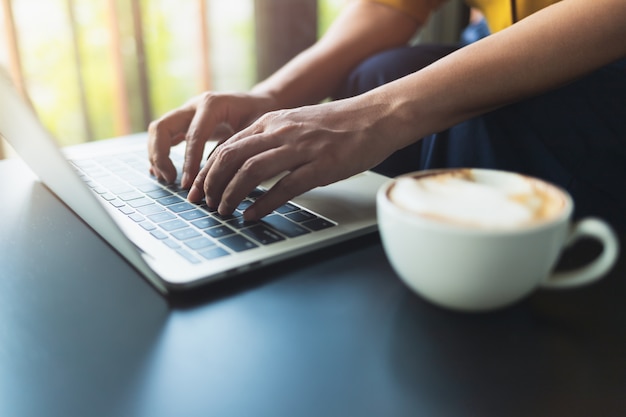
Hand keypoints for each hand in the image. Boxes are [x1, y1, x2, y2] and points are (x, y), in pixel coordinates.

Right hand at [147, 91, 276, 188]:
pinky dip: (159, 155)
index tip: (189, 184)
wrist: (258, 103)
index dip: (189, 162)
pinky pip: (163, 137)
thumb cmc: (260, 116)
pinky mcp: (184, 124)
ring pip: (158, 131)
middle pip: (162, 127)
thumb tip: (221, 177)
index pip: (194, 135)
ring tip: (166, 179)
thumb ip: (238, 147)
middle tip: (170, 180)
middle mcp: (194, 105)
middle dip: (160, 155)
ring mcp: (186, 113)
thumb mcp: (255, 129)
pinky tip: (162, 174)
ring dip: (156, 156)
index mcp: (212, 104)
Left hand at [188, 98, 396, 220]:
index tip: (198, 188)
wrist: (377, 116)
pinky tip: (253, 215)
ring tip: (224, 212)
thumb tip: (248, 162)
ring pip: (252, 171)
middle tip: (204, 203)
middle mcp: (281, 131)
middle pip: (232, 157)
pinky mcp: (321, 166)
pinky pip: (284, 187)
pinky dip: (263, 204)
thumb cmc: (339, 124)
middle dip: (212, 183)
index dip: (208, 170)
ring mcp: (301, 148)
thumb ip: (272, 138)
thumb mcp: (297, 123)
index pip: (228, 145)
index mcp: (273, 121)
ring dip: (232, 194)